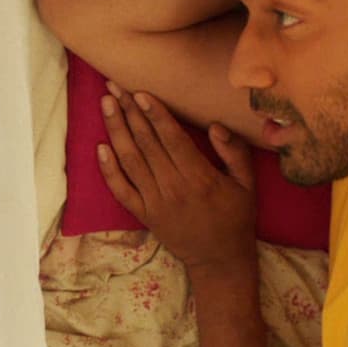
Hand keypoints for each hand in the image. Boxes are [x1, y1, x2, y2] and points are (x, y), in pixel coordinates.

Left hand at [96, 81, 256, 273]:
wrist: (219, 260)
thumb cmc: (235, 218)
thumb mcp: (247, 184)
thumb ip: (234, 152)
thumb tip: (215, 126)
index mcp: (200, 177)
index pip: (172, 139)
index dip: (155, 114)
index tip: (140, 92)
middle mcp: (174, 187)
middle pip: (147, 144)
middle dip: (130, 112)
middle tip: (115, 86)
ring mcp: (155, 202)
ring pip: (130, 161)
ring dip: (116, 130)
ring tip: (106, 104)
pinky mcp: (144, 215)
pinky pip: (121, 190)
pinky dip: (108, 169)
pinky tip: (100, 147)